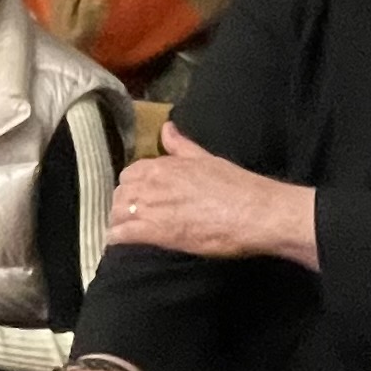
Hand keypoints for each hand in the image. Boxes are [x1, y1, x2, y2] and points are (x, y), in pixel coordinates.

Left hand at [112, 126, 317, 267]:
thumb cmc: (236, 186)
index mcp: (162, 166)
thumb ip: (181, 145)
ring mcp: (150, 208)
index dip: (133, 188)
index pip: (130, 174)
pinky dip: (116, 240)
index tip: (140, 198)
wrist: (254, 212)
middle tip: (134, 217)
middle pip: (120, 195)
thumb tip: (167, 127)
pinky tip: (119, 244)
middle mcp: (151, 183)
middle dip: (124, 206)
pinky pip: (120, 235)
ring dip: (119, 222)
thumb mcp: (206, 158)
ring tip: (127, 232)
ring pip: (116, 214)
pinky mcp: (154, 232)